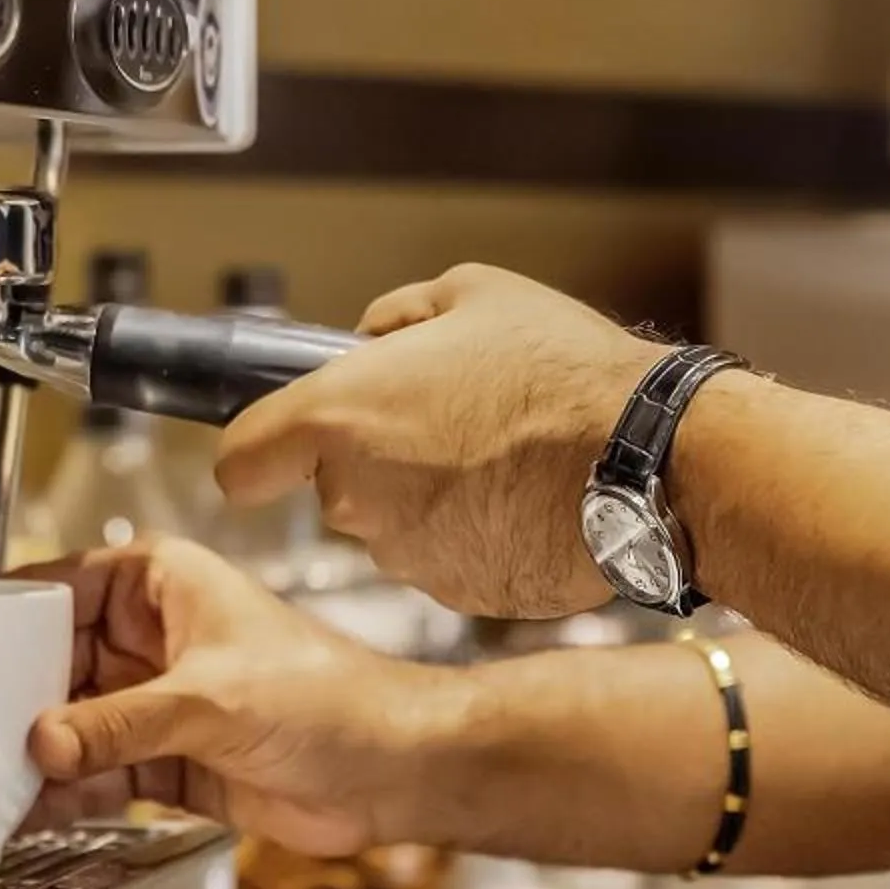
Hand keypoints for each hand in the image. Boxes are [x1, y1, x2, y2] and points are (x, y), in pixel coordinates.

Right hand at [20, 538, 460, 857]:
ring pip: (70, 722)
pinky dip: (63, 793)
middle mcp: (152, 636)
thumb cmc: (332, 700)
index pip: (61, 582)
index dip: (7, 610)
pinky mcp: (165, 760)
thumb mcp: (210, 700)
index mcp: (161, 582)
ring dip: (33, 752)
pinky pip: (96, 772)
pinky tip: (28, 810)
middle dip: (11, 696)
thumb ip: (120, 724)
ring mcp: (156, 700)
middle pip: (53, 659)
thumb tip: (45, 742)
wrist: (391, 772)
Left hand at [216, 263, 655, 618]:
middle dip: (370, 462)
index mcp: (340, 419)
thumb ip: (394, 318)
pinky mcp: (459, 594)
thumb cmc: (562, 370)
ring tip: (496, 457)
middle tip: (442, 421)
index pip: (240, 463)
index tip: (278, 448)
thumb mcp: (470, 294)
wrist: (649, 458)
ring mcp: (409, 557)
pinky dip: (470, 536)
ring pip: (391, 529)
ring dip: (423, 500)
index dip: (258, 453)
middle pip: (330, 491)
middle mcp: (359, 500)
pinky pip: (444, 561)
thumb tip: (370, 340)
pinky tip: (520, 498)